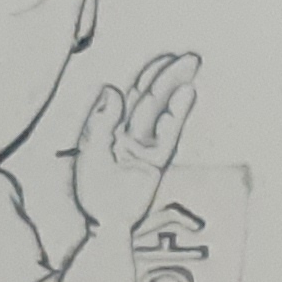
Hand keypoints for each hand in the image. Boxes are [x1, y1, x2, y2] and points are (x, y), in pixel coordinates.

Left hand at [71, 52, 199, 237]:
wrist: (104, 222)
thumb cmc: (93, 191)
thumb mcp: (91, 150)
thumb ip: (102, 120)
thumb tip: (111, 88)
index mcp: (113, 126)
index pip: (133, 94)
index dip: (149, 74)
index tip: (165, 58)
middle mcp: (131, 133)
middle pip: (152, 98)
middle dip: (169, 76)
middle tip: (190, 58)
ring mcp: (145, 146)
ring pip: (161, 112)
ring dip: (175, 90)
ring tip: (191, 70)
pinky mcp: (156, 162)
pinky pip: (167, 135)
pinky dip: (176, 116)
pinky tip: (186, 97)